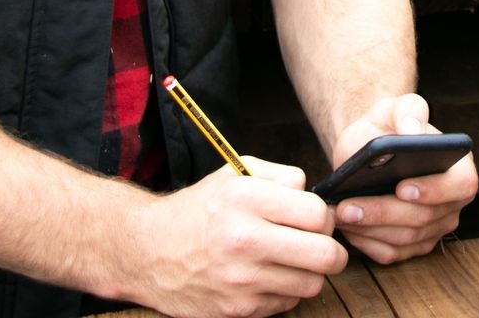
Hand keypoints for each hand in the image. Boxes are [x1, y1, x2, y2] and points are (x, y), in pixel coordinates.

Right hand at [129, 156, 345, 317]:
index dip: (324, 216)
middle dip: (332, 250)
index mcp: (247, 200)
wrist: (147, 251)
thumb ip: (281, 177)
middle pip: (325, 255)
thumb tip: (318, 197)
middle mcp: (245, 240)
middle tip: (321, 246)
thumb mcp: (234, 174)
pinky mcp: (237, 309)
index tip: (316, 219)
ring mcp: (241, 279)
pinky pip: (286, 303)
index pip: (317, 213)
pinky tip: (267, 277)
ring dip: (309, 273)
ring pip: (312, 284)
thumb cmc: (197, 210)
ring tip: (292, 261)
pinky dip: (285, 291)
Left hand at [326, 95, 477, 265]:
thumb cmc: (387, 127)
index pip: (461, 186)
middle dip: (384, 213)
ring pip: (405, 239)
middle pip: (425, 218)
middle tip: (349, 206)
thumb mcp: (395, 108)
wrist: (368, 149)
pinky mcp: (412, 246)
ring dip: (370, 229)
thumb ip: (408, 110)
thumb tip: (412, 131)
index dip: (434, 191)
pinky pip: (391, 253)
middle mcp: (452, 203)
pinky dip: (366, 243)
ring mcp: (433, 229)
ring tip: (339, 213)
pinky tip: (346, 227)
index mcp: (459, 168)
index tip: (401, 188)